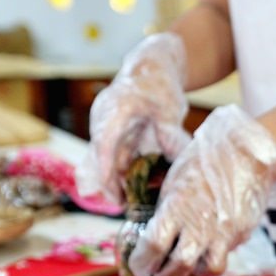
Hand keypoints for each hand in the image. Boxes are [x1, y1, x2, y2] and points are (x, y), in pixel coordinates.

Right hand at [78, 33, 191, 205]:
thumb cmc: (159, 83)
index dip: (104, 170)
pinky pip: (118, 161)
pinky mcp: (119, 139)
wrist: (152, 68)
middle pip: (101, 159)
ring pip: (108, 163)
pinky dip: (127, 176)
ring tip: (132, 204)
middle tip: (122, 207)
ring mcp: (111, 131)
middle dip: (109, 185)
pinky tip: (140, 191)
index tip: (110, 192)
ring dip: (118, 183)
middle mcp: (106, 124)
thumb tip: (174, 156)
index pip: (103, 145)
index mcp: (112, 111)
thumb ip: (169, 132)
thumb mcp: (168, 106)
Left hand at [127, 105, 275, 275]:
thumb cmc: (204, 161)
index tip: (138, 267)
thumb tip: (154, 232)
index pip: (152, 247)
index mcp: (176, 207)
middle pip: (177, 266)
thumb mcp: (175, 182)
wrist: (245, 152)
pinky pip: (227, 254)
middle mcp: (200, 224)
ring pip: (207, 270)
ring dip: (193, 274)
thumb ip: (165, 210)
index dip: (142, 264)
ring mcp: (224, 232)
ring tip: (187, 268)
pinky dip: (215, 258)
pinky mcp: (241, 233)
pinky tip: (208, 251)